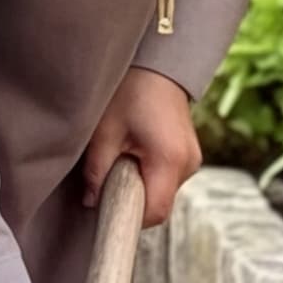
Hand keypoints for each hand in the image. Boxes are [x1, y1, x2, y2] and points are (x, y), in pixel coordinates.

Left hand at [86, 66, 199, 231]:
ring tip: (122, 160)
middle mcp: (188, 164)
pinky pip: (167, 179)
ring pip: (163, 193)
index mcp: (170, 160)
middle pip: (160, 205)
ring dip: (141, 187)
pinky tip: (134, 155)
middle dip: (132, 200)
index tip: (107, 213)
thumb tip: (91, 201)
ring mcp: (192, 160)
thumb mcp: (105, 132)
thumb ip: (97, 171)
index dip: (129, 217)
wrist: (159, 65)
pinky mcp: (189, 155)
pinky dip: (149, 176)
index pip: (154, 212)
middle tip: (108, 181)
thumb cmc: (132, 91)